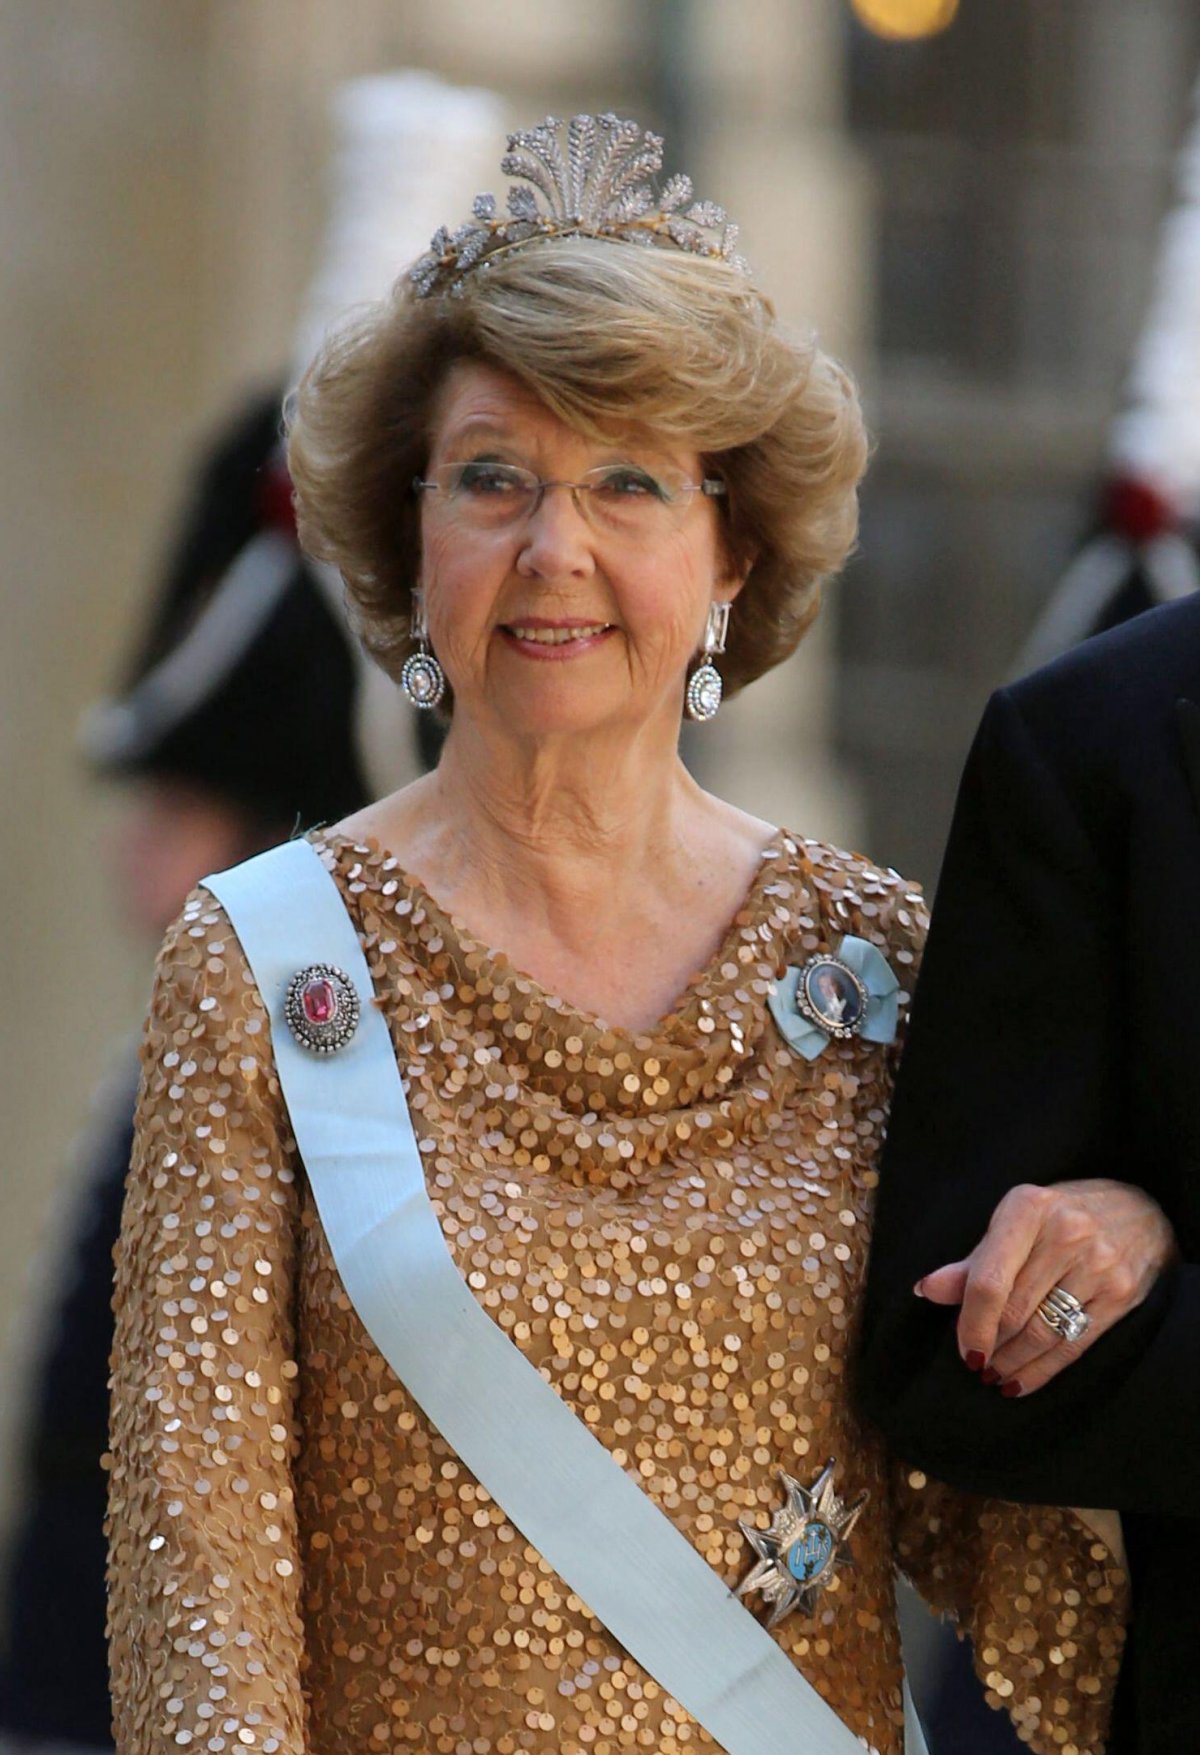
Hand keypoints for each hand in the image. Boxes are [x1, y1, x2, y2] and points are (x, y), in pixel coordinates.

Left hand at [915, 1180, 1176, 1395]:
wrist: (1141, 1210)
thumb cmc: (1062, 1215)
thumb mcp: (1016, 1221)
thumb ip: (974, 1259)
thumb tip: (927, 1290)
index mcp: (1027, 1208)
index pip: (989, 1280)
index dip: (971, 1323)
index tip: (964, 1350)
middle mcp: (1066, 1233)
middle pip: (1014, 1311)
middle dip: (990, 1345)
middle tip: (976, 1364)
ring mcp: (1098, 1264)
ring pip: (1043, 1332)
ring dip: (1012, 1362)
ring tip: (995, 1374)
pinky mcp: (1122, 1294)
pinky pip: (1074, 1345)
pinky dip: (1043, 1370)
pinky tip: (1022, 1381)